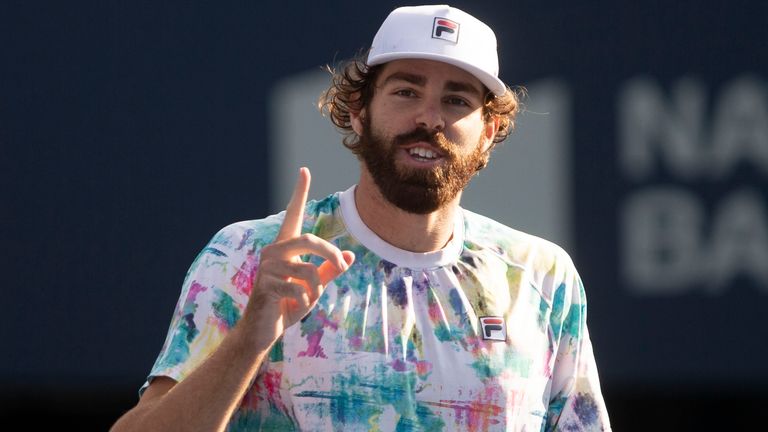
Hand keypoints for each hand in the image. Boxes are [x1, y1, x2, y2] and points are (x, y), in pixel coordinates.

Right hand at [245, 167, 354, 339]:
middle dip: (330, 253)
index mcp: (285, 247)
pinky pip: (298, 289)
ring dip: (317, 288)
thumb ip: (328, 271)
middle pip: (309, 240)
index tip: (304, 170)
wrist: (263, 331)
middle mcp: (273, 251)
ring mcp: (267, 267)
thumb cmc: (288, 305)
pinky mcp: (265, 285)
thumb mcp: (313, 287)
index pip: (292, 214)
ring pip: (308, 269)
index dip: (299, 192)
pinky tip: (295, 307)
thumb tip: (350, 256)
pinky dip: (306, 301)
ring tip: (311, 299)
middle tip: (343, 265)